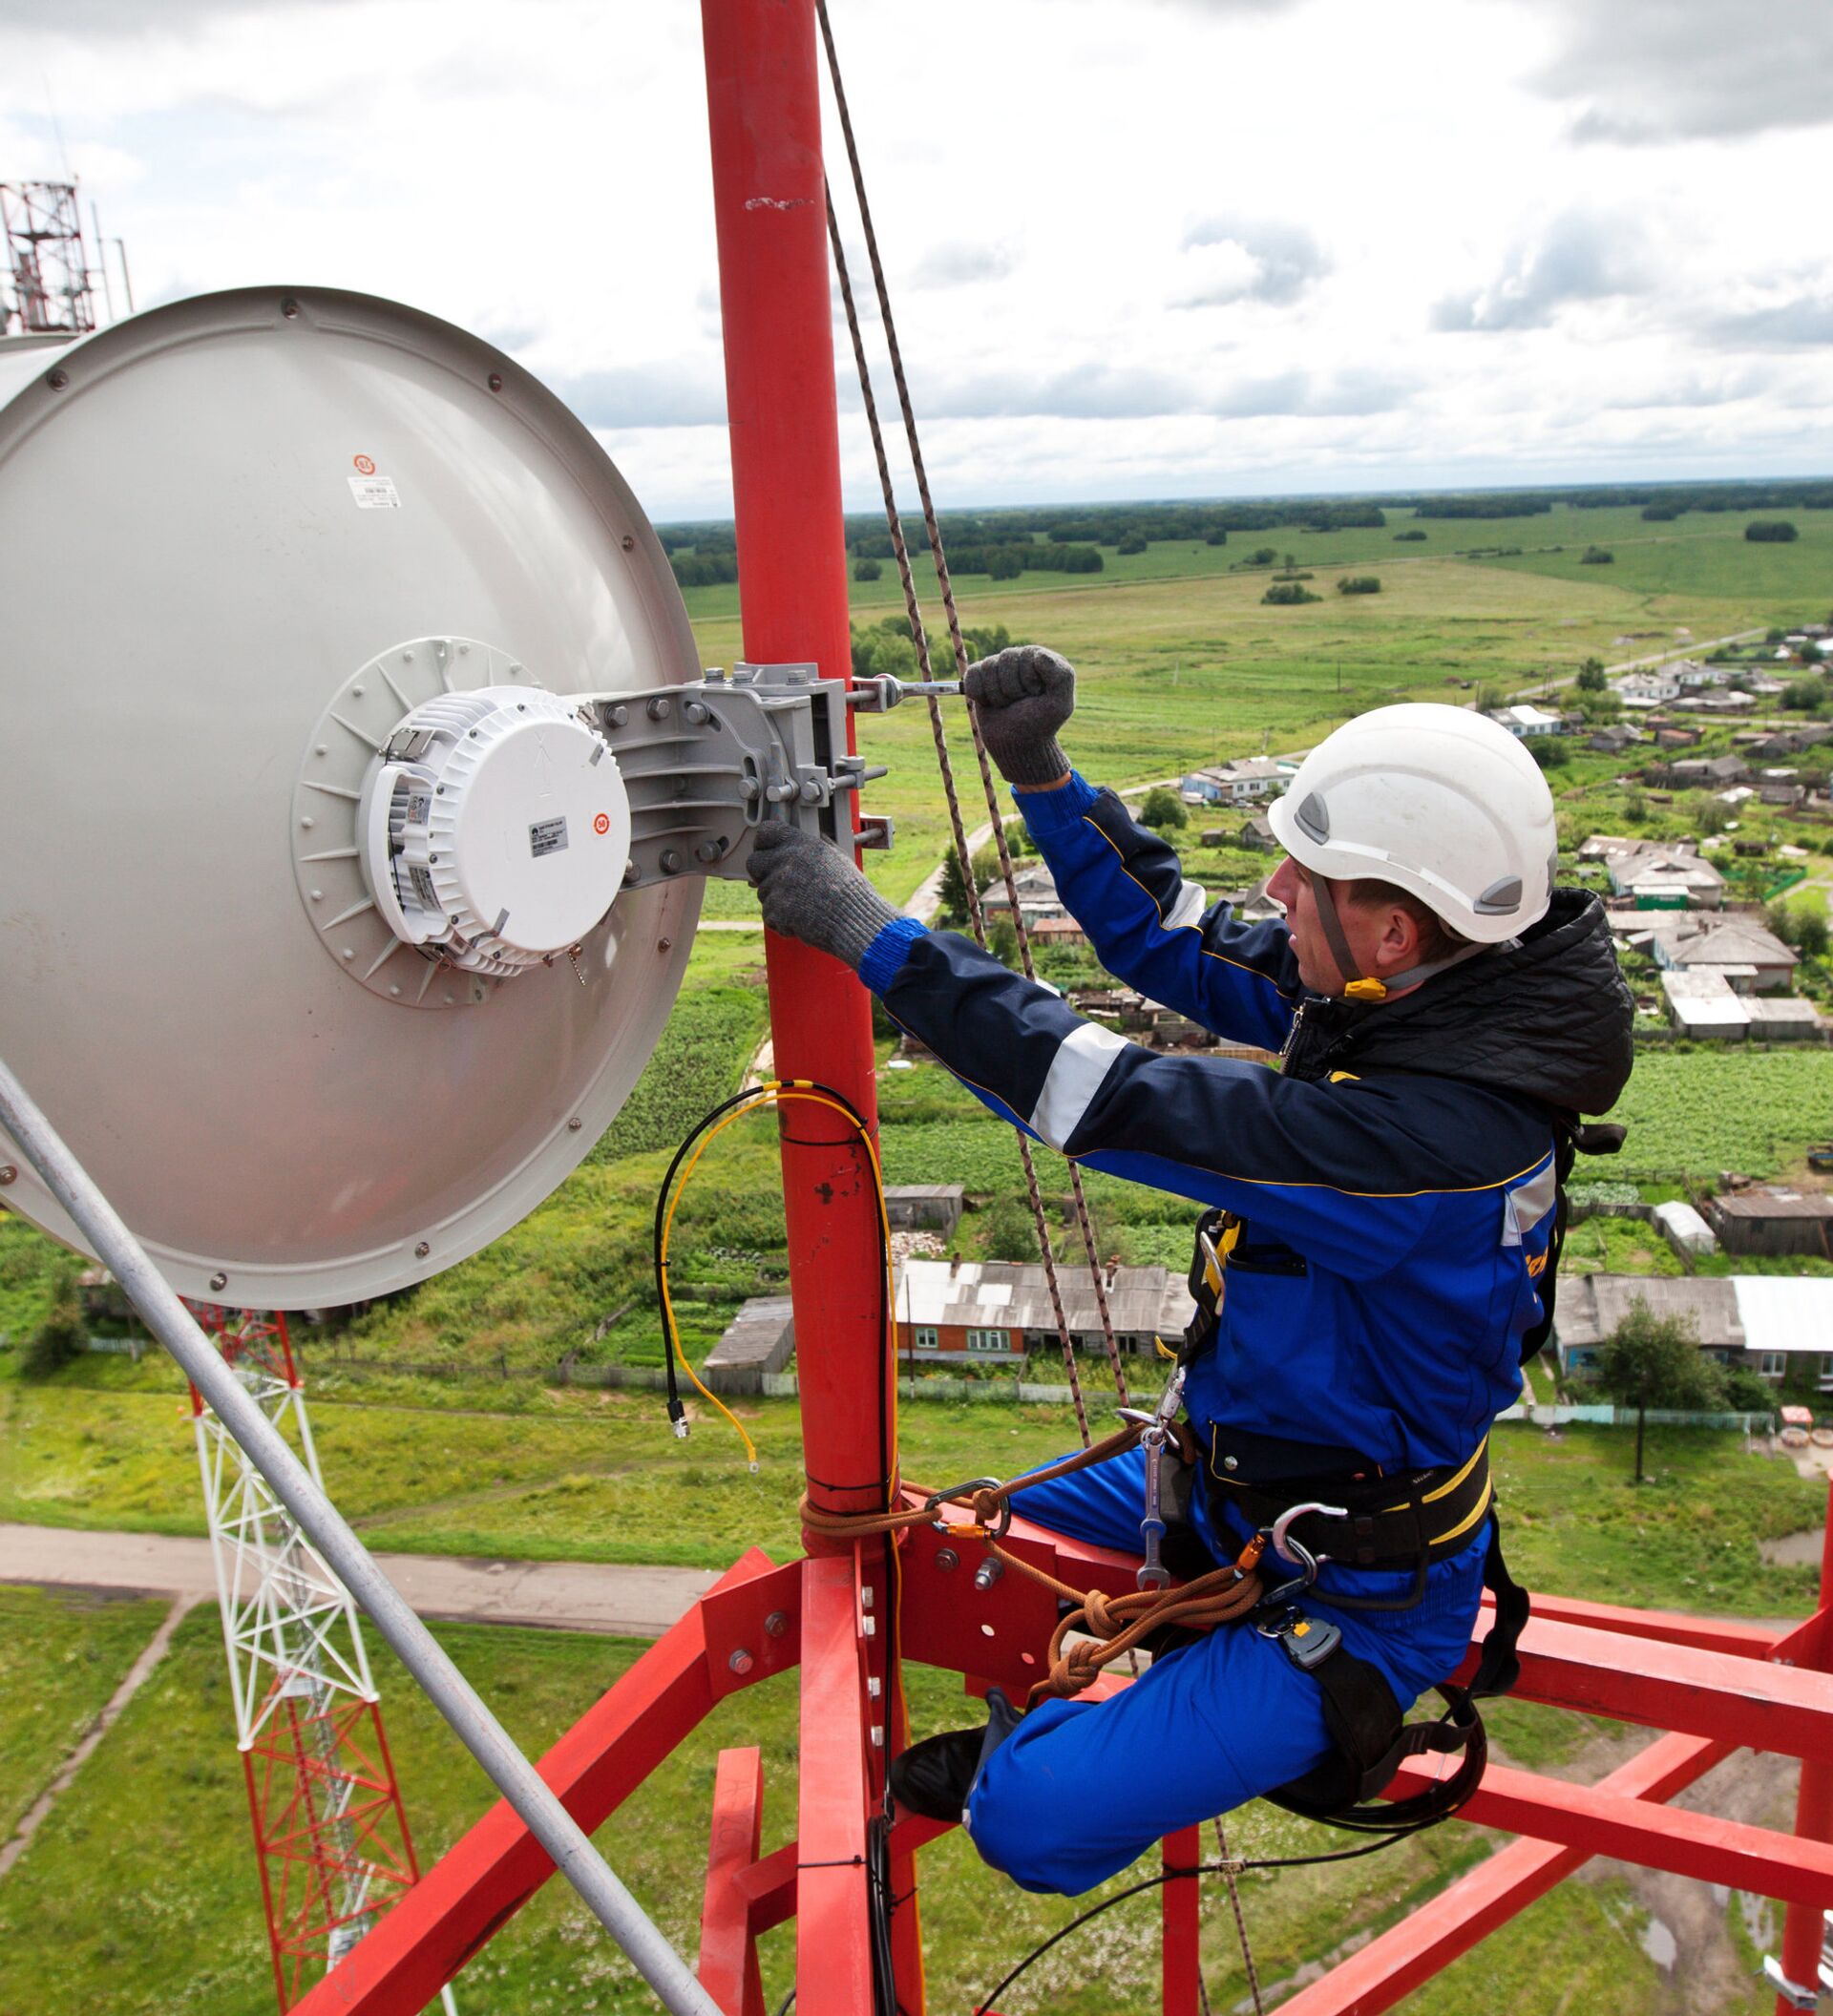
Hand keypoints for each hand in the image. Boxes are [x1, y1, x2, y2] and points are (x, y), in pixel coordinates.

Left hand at [746, 822, 899, 968]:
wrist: (855, 919)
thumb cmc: (851, 892)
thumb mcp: (838, 858)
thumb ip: (821, 846)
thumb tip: (819, 837)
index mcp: (801, 844)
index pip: (765, 831)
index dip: (762, 844)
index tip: (767, 854)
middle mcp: (786, 860)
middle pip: (753, 862)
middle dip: (762, 874)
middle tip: (779, 885)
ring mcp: (779, 885)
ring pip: (763, 893)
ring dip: (777, 902)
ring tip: (803, 907)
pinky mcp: (776, 909)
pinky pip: (769, 916)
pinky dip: (782, 922)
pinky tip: (803, 921)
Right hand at [963, 645, 1076, 786]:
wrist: (1017, 745)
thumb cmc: (1041, 724)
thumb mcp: (1060, 704)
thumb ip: (1061, 677)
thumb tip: (1040, 654)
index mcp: (1040, 659)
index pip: (1027, 656)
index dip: (1029, 680)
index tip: (1036, 695)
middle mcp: (1019, 658)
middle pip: (1006, 658)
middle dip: (1012, 689)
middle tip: (1020, 703)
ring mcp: (997, 667)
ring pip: (988, 667)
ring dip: (996, 695)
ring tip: (1006, 704)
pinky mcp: (979, 677)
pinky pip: (971, 676)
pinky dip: (979, 694)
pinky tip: (990, 704)